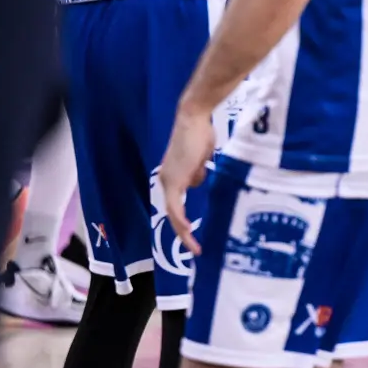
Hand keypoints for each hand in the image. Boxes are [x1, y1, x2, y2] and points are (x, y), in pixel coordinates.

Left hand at [157, 105, 217, 254]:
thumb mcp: (201, 158)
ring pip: (174, 213)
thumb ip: (198, 172)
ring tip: (194, 246)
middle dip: (182, 234)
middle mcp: (166, 180)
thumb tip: (198, 180)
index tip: (193, 234)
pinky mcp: (175, 181)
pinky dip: (181, 220)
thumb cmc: (200, 133)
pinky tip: (188, 231)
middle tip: (194, 249)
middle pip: (172, 214)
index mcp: (172, 176)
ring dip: (185, 230)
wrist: (194, 118)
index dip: (183, 222)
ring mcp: (169, 181)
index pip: (175, 205)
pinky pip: (176, 207)